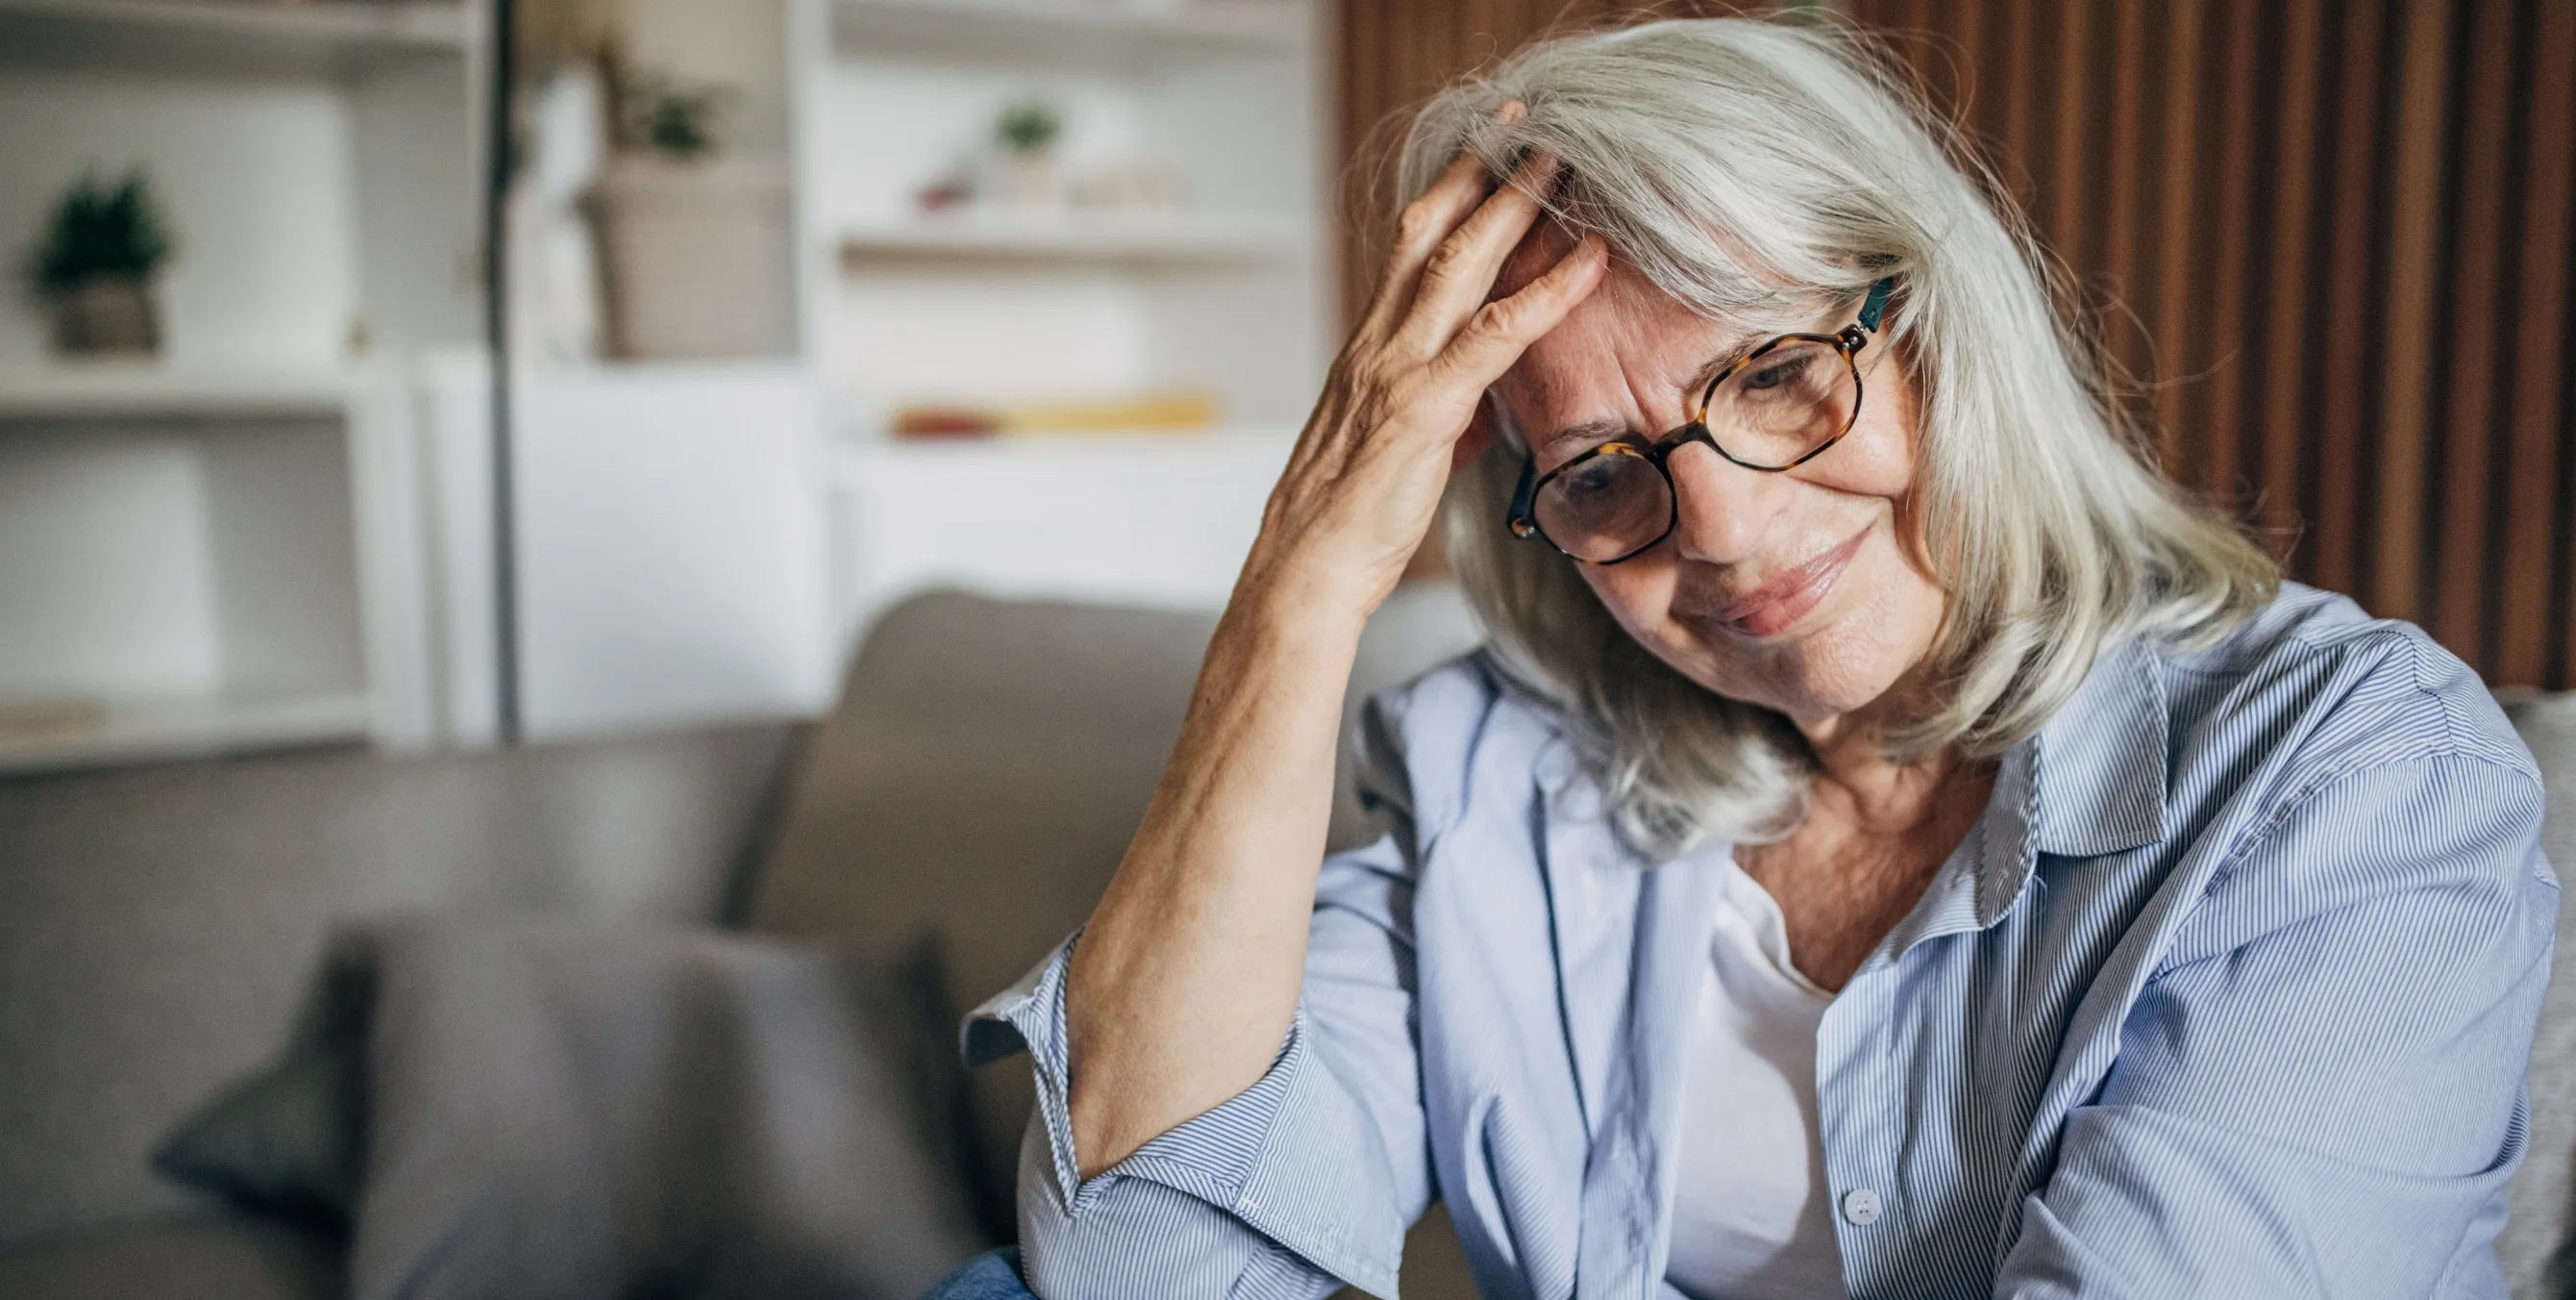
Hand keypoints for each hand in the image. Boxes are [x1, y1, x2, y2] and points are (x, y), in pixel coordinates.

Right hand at [1236, 124, 1607, 622]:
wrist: (1307, 569)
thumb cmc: (1349, 524)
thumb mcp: (1400, 454)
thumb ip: (1441, 418)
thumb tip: (1479, 413)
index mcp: (1369, 350)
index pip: (1407, 250)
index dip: (1447, 194)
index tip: (1484, 152)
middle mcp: (1378, 345)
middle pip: (1430, 233)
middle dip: (1479, 172)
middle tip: (1520, 121)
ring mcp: (1398, 370)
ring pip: (1460, 265)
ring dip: (1515, 205)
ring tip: (1558, 160)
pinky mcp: (1423, 408)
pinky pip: (1495, 337)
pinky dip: (1547, 293)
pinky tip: (1587, 262)